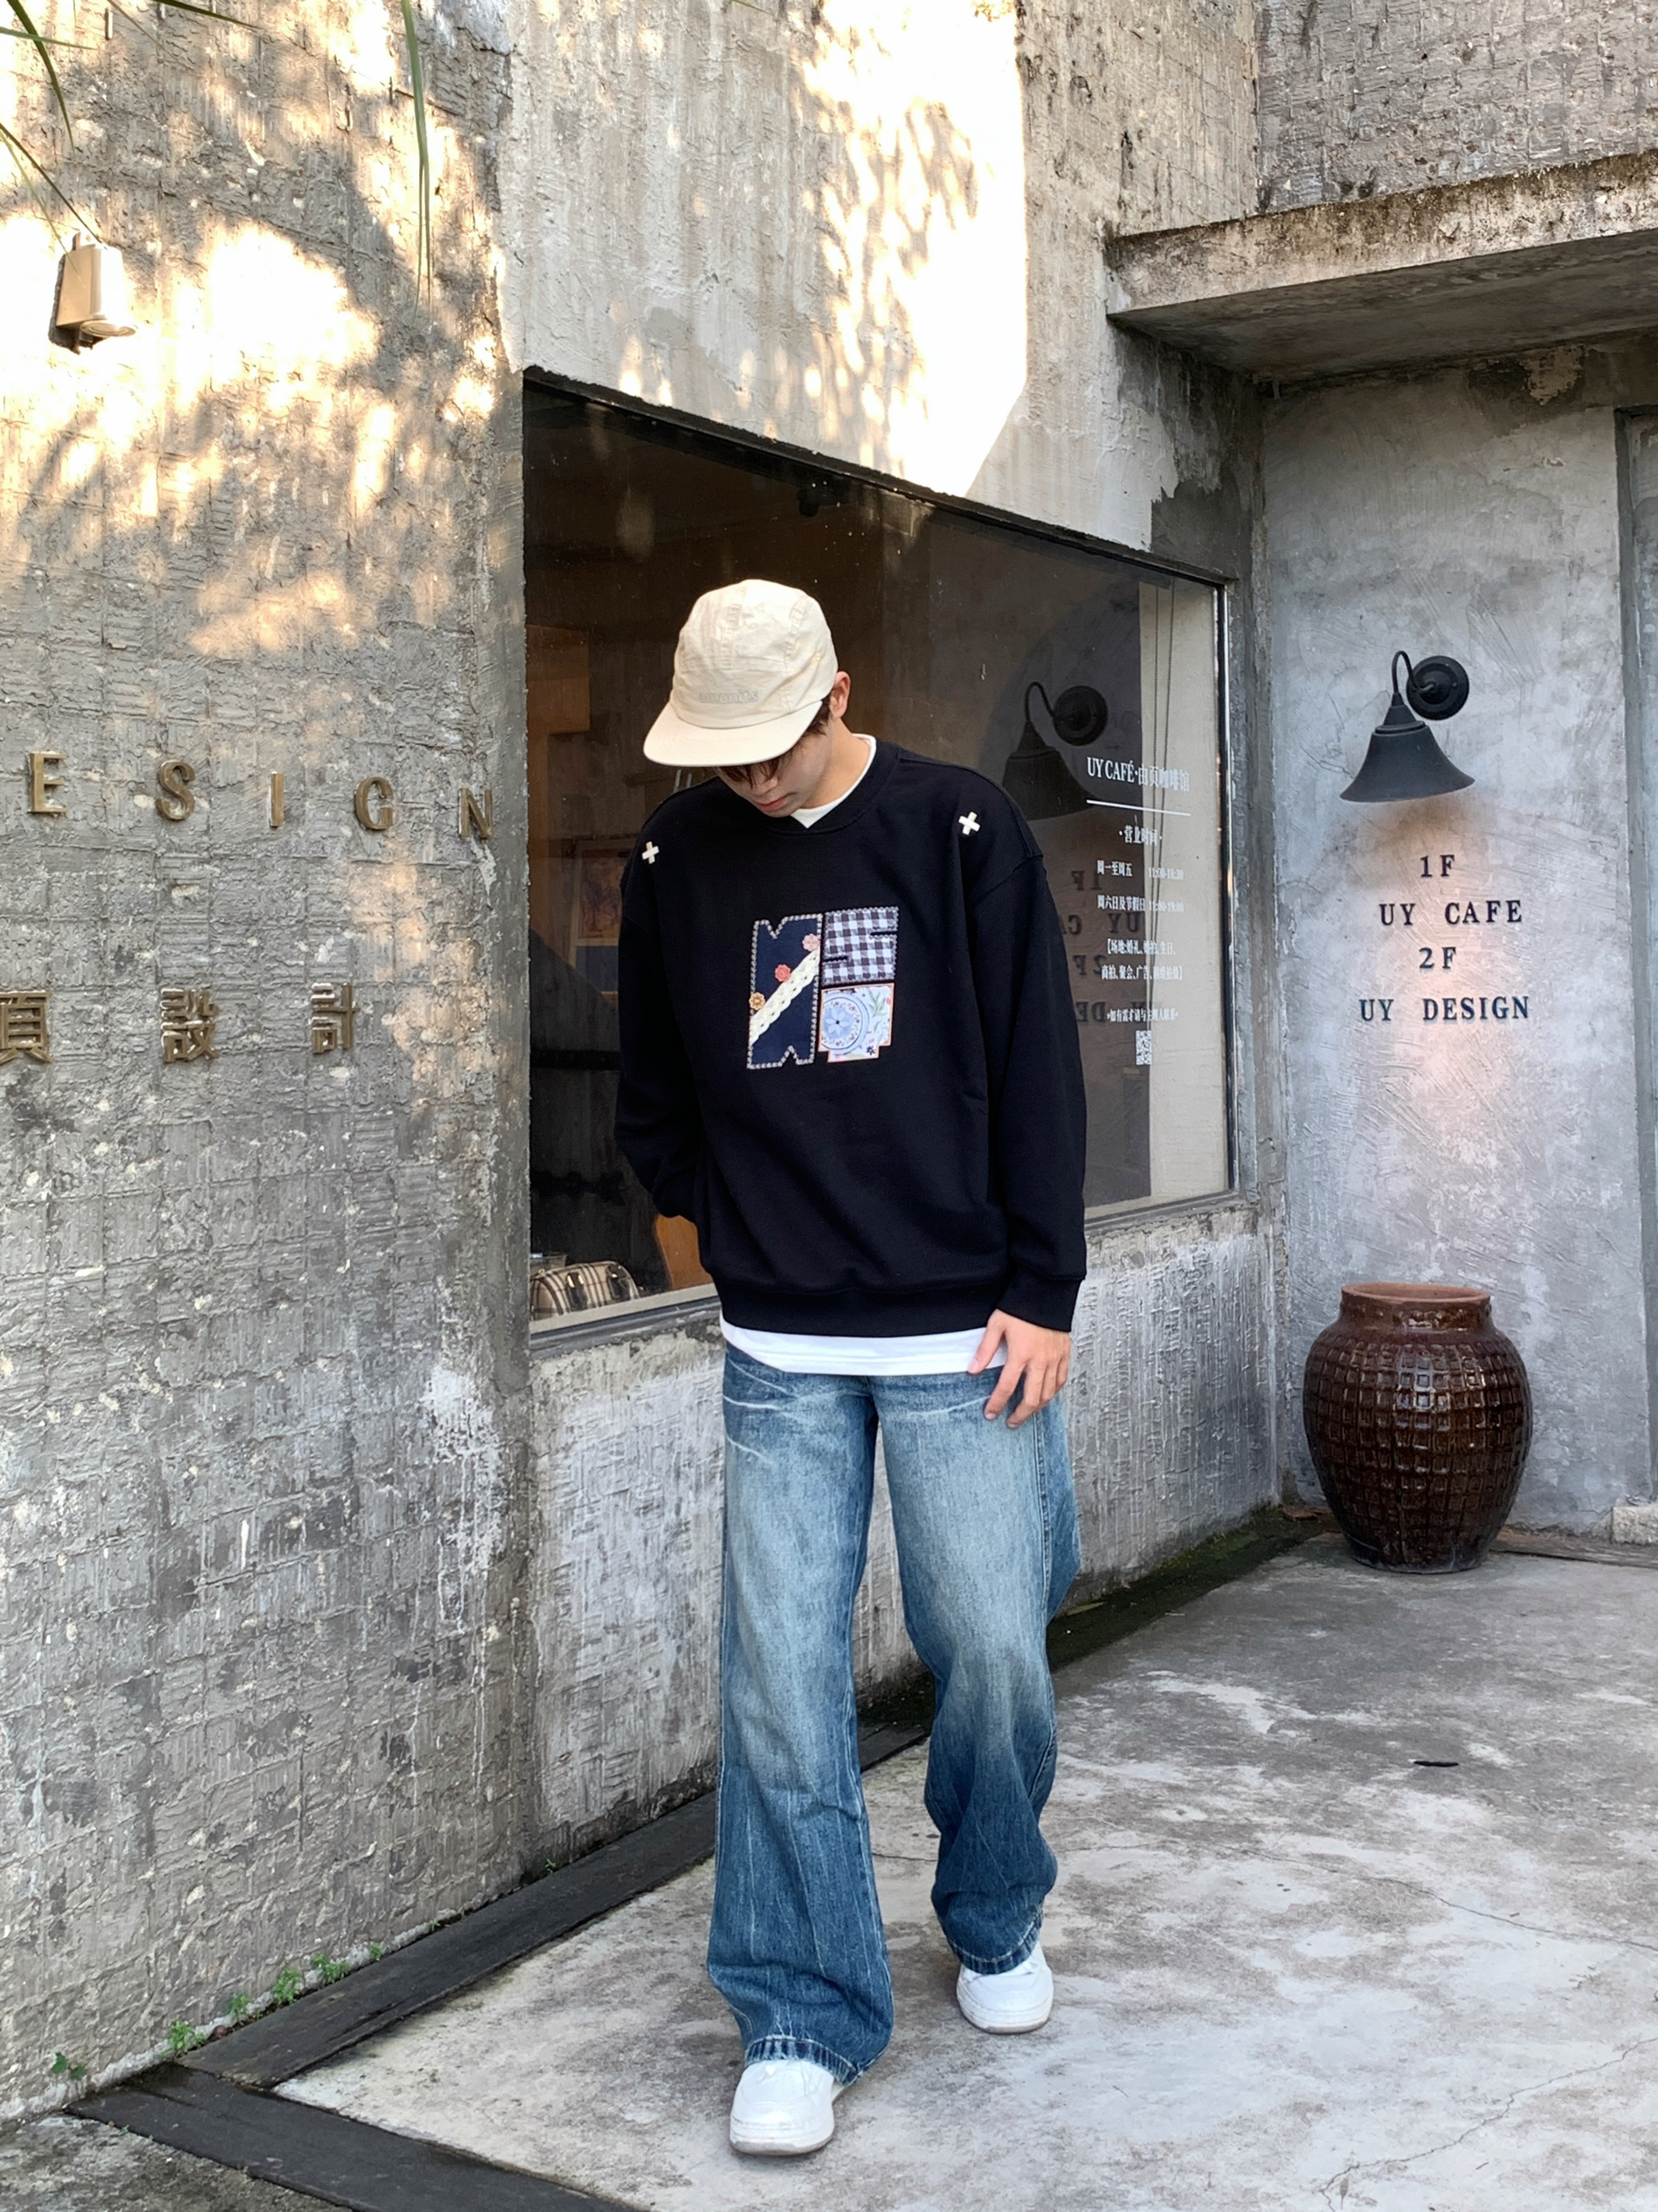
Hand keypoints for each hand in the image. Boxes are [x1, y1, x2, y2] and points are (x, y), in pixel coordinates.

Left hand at [968, 1309, 1070, 1427]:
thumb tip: (972, 1370)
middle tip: (1011, 1422)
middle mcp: (1040, 1361)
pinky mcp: (1064, 1354)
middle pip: (1031, 1398)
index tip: (990, 1414)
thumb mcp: (996, 1325)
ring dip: (1036, 1408)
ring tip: (1026, 1413)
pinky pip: (1061, 1381)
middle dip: (1020, 1415)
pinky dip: (1053, 1393)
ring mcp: (1054, 1359)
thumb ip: (985, 1350)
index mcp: (1021, 1354)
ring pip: (1048, 1393)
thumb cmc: (1021, 1306)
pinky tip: (1046, 1397)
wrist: (1046, 1292)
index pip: (1006, 1387)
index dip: (997, 1404)